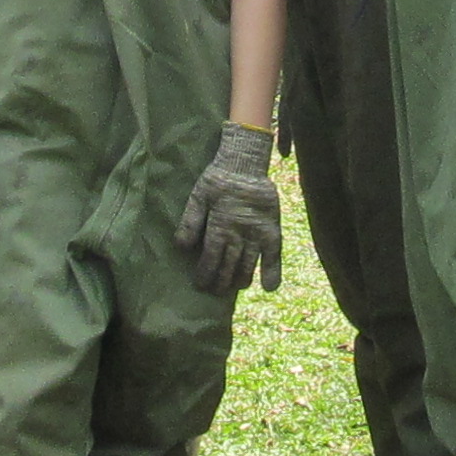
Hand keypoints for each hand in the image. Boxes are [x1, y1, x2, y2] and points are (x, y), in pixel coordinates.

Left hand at [174, 120, 284, 293]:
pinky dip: (273, 272)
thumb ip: (190, 222)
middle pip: (228, 267)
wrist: (245, 164)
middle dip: (220, 282)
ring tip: (234, 288)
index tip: (200, 285)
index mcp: (219, 227)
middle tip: (215, 292)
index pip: (210, 259)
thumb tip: (181, 247)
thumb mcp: (198, 196)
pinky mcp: (272, 230)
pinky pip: (274, 255)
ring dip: (240, 280)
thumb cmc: (217, 179)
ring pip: (248, 265)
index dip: (204, 275)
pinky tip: (270, 287)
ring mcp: (257, 234)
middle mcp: (239, 234)